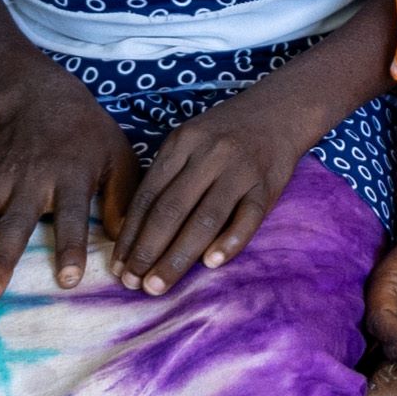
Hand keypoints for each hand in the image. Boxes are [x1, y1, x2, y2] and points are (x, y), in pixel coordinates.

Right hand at [0, 75, 134, 299]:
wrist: (47, 96)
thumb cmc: (90, 136)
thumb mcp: (120, 158)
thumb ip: (122, 200)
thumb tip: (125, 245)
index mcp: (70, 178)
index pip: (71, 218)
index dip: (70, 248)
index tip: (67, 281)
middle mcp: (30, 180)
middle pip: (13, 224)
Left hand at [111, 82, 320, 295]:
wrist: (278, 111)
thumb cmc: (224, 134)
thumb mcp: (189, 141)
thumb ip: (166, 176)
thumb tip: (134, 230)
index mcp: (182, 143)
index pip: (148, 196)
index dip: (130, 234)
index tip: (117, 265)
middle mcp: (208, 155)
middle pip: (171, 210)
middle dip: (147, 251)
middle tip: (132, 283)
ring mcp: (240, 170)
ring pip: (205, 219)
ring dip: (178, 257)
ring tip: (158, 285)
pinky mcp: (267, 185)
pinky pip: (248, 218)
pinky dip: (230, 242)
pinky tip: (211, 264)